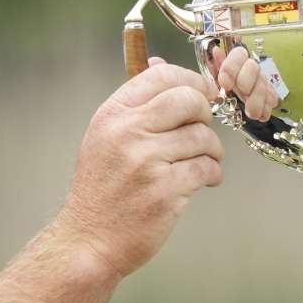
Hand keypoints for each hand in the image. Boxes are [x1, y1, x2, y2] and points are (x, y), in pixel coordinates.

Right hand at [57, 58, 222, 278]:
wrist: (89, 239)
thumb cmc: (103, 188)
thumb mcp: (106, 137)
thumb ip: (135, 104)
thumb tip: (160, 63)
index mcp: (112, 115)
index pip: (160, 76)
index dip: (189, 81)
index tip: (200, 94)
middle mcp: (127, 133)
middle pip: (187, 100)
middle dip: (205, 112)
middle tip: (204, 128)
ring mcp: (146, 162)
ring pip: (202, 136)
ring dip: (212, 149)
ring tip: (204, 160)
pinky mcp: (165, 191)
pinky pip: (206, 168)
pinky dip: (213, 174)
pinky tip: (205, 180)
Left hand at [209, 45, 279, 120]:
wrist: (233, 101)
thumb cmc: (223, 87)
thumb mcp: (214, 77)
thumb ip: (216, 65)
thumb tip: (215, 51)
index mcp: (237, 60)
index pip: (239, 54)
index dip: (232, 68)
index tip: (225, 84)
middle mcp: (250, 67)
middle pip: (253, 67)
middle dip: (247, 82)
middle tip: (243, 94)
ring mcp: (261, 80)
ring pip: (264, 84)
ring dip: (258, 100)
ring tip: (252, 113)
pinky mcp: (269, 93)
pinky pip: (272, 97)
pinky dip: (267, 108)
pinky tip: (262, 115)